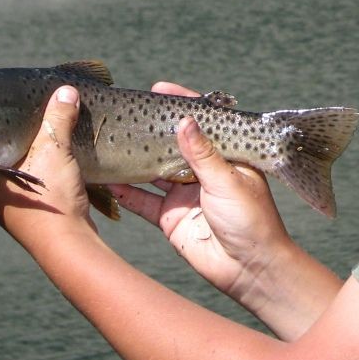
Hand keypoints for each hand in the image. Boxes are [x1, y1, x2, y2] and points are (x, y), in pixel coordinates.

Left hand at [0, 85, 97, 245]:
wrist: (69, 246)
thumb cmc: (50, 201)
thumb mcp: (55, 151)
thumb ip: (57, 119)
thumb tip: (66, 91)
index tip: (1, 106)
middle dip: (12, 136)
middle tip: (26, 115)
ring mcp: (5, 204)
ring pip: (12, 168)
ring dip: (27, 154)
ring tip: (42, 135)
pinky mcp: (25, 211)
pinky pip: (26, 181)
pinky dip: (37, 168)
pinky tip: (52, 160)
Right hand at [109, 82, 292, 301]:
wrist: (250, 270)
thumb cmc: (252, 221)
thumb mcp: (228, 181)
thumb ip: (203, 154)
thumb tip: (185, 121)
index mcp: (225, 157)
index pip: (202, 124)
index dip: (181, 106)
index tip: (158, 89)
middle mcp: (202, 173)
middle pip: (172, 145)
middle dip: (151, 130)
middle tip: (126, 114)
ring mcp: (184, 194)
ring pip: (152, 171)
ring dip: (134, 159)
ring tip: (111, 140)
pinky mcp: (170, 217)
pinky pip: (142, 201)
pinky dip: (125, 191)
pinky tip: (106, 179)